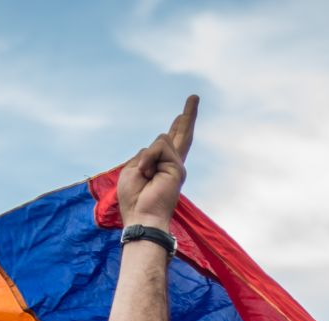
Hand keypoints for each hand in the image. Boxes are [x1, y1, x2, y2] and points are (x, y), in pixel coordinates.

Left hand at [116, 95, 197, 230]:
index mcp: (160, 165)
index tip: (182, 116)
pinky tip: (148, 174)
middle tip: (194, 97)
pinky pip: (160, 146)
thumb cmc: (133, 198)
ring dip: (147, 157)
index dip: (176, 128)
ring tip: (145, 176)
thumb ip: (147, 154)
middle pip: (182, 135)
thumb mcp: (133, 169)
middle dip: (188, 115)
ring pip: (162, 139)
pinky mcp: (177, 167)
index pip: (169, 143)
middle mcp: (172, 164)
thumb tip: (162, 142)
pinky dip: (149, 157)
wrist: (142, 216)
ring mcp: (176, 165)